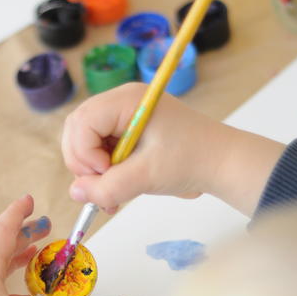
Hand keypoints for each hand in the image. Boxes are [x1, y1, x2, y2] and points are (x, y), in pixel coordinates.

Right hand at [62, 83, 284, 216]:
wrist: (221, 163)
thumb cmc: (192, 160)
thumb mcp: (147, 176)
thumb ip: (108, 187)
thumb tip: (75, 193)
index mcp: (127, 100)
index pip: (82, 122)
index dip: (86, 154)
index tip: (107, 174)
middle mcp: (121, 103)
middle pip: (77, 129)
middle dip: (84, 163)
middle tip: (104, 186)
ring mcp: (122, 118)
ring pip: (84, 142)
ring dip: (91, 172)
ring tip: (111, 195)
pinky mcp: (126, 134)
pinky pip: (98, 151)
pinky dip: (101, 174)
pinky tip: (115, 191)